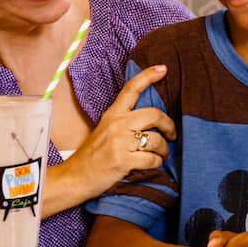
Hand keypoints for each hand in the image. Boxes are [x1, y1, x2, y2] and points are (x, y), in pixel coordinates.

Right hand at [63, 65, 176, 198]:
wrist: (74, 177)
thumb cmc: (92, 156)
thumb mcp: (105, 130)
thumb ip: (124, 122)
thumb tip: (151, 121)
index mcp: (112, 115)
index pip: (131, 89)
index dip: (148, 76)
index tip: (163, 68)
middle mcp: (117, 125)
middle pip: (154, 114)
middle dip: (169, 125)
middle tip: (172, 135)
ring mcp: (120, 142)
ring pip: (156, 139)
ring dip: (164, 150)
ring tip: (161, 155)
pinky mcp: (123, 161)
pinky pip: (152, 159)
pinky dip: (157, 163)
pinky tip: (152, 164)